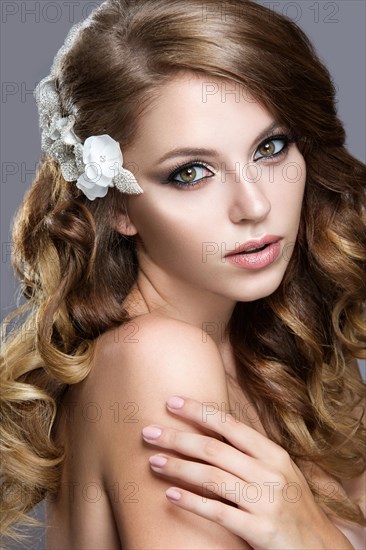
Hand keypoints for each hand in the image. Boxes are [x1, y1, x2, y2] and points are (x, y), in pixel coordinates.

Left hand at [142, 396, 353, 549]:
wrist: (320, 547)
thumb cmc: (290, 503)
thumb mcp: (277, 470)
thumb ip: (249, 452)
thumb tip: (211, 428)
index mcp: (273, 454)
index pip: (230, 425)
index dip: (199, 411)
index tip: (171, 402)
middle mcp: (270, 473)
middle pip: (214, 449)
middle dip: (178, 438)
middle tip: (148, 431)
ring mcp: (266, 502)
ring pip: (212, 477)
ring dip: (179, 467)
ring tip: (153, 460)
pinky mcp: (261, 530)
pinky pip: (219, 512)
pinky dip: (192, 502)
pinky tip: (171, 495)